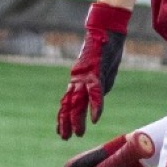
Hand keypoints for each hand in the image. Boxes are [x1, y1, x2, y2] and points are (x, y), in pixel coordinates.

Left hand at [58, 2, 130, 138]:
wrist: (106, 29)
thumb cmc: (106, 48)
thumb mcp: (103, 73)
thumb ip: (98, 87)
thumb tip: (97, 101)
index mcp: (79, 79)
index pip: (67, 101)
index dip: (62, 116)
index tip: (60, 130)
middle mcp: (78, 79)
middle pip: (69, 104)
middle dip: (66, 122)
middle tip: (65, 138)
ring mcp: (85, 75)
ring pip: (78, 101)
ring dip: (77, 118)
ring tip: (77, 134)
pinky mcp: (95, 71)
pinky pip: (95, 92)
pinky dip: (96, 106)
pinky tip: (95, 118)